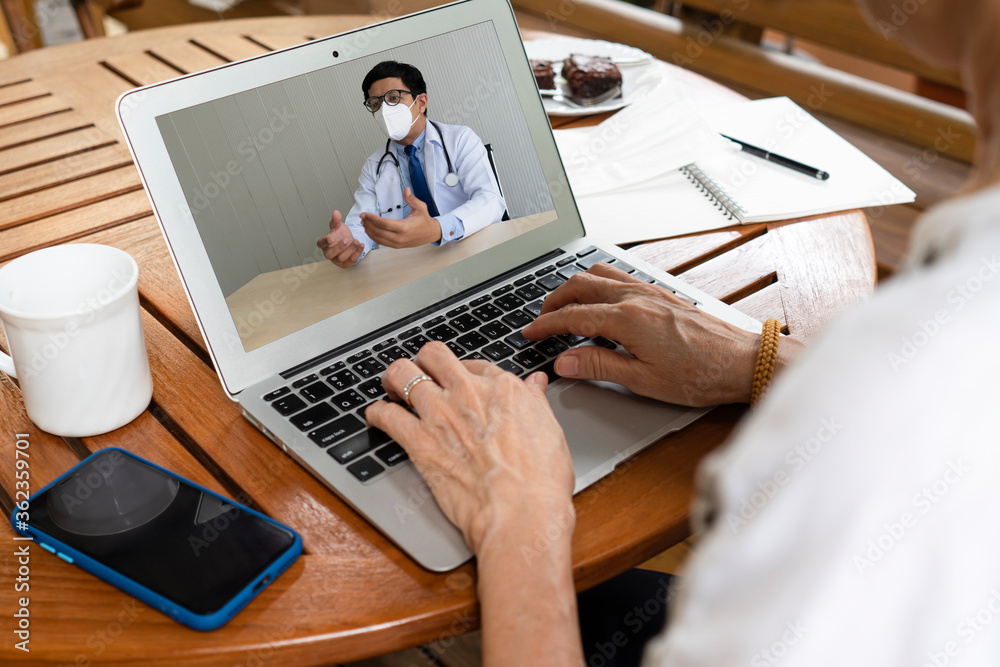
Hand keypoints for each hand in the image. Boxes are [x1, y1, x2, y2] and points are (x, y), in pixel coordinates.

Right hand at [317, 210, 364, 267]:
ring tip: (356, 241)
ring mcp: (336, 260)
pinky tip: (361, 245)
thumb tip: (336, 212)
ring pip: (341, 258)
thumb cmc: (340, 235)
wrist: (348, 241)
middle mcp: (328, 253)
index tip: (331, 239)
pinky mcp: (345, 264)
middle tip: (347, 239)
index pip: (321, 243)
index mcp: (323, 244)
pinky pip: (351, 261)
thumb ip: (336, 220)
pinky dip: (357, 253)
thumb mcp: (338, 226)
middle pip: (330, 254)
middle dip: (339, 247)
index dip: (325, 242)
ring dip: (350, 250)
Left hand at [360, 188, 441, 248]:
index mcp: (404, 228)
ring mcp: (398, 243)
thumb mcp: (421, 207)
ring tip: (364, 223)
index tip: (364, 214)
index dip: (372, 219)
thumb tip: (406, 190)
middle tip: (362, 217)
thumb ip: (412, 199)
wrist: (431, 233)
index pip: (384, 224)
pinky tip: (369, 231)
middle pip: (378, 232)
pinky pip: (382, 242)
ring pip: (379, 239)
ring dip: (369, 231)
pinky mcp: (397, 246)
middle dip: (368, 224)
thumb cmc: (425, 221)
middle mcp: (400, 237)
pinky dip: (374, 237)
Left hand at [365, 342, 574, 553]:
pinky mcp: (419, 441)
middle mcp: (468, 393)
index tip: (459, 381)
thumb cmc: (540, 481)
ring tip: (392, 386)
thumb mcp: (550, 431)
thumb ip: (536, 402)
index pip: (475, 364)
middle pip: (434, 355)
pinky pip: (386, 414)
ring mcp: (441, 414)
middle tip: (420, 372)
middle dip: (424, 361)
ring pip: (403, 373)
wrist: (521, 512)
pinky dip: (378, 413)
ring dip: (394, 378)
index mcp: (503, 388)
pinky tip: (378, 416)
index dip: (464, 371)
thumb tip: (535, 384)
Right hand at [522, 263, 797, 406]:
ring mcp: (650, 292)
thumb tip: (564, 361)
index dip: (545, 326)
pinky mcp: (663, 294)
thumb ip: (598, 366)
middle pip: (580, 287)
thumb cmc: (700, 375)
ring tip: (563, 304)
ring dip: (574, 286)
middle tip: (540, 320)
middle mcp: (636, 298)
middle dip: (553, 301)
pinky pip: (620, 276)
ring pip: (599, 275)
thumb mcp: (642, 380)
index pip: (572, 317)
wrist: (742, 362)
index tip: (529, 334)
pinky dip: (598, 282)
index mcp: (627, 319)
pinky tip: (600, 296)